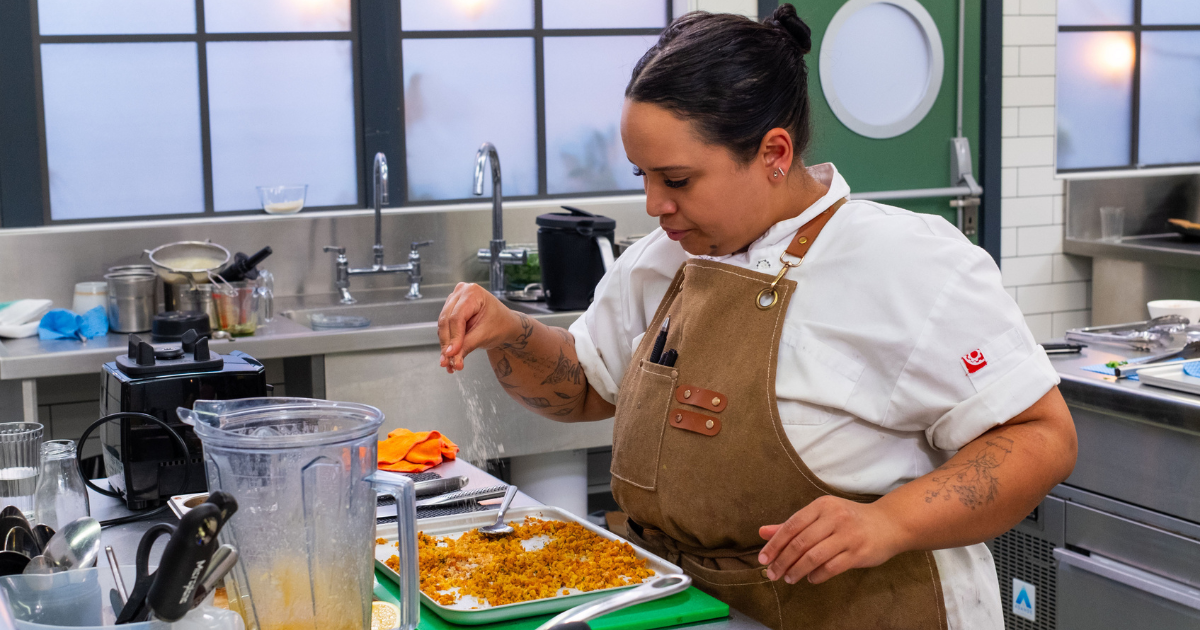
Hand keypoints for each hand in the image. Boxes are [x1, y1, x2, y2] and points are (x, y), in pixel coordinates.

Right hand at [437, 283, 520, 372]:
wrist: (505, 324)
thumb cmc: (500, 324)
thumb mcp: (485, 335)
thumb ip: (467, 346)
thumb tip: (453, 359)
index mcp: (472, 293)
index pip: (457, 317)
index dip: (453, 337)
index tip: (452, 354)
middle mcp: (461, 292)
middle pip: (447, 320)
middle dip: (447, 343)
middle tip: (448, 362)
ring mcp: (455, 299)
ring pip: (443, 325)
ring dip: (445, 345)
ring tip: (449, 363)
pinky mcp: (451, 309)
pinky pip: (445, 327)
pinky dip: (446, 342)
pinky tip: (449, 356)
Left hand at [756, 495, 906, 584]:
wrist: (888, 524)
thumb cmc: (849, 520)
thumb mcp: (821, 516)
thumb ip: (792, 525)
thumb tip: (763, 532)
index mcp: (822, 506)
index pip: (791, 525)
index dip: (775, 544)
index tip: (763, 558)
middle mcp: (834, 518)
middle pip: (800, 542)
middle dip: (782, 560)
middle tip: (772, 574)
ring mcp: (847, 535)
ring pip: (814, 556)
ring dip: (797, 570)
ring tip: (788, 578)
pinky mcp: (858, 553)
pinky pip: (831, 567)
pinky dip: (817, 576)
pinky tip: (810, 579)